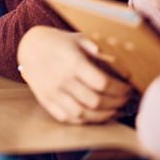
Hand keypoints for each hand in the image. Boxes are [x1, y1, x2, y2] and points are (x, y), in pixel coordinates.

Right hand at [17, 26, 131, 123]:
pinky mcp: (46, 101)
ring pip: (82, 114)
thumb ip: (100, 52)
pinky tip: (96, 115)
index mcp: (72, 62)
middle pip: (95, 101)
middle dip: (116, 103)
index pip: (102, 83)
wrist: (30, 46)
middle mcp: (62, 79)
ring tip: (114, 110)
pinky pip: (68, 118)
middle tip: (125, 100)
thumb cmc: (60, 42)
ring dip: (102, 116)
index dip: (120, 89)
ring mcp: (52, 93)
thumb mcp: (79, 39)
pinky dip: (84, 120)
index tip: (128, 88)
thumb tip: (122, 68)